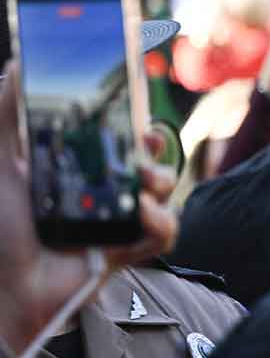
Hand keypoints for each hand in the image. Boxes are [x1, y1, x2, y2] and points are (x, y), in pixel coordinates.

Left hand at [0, 66, 178, 349]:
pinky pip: (164, 231)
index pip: (115, 134)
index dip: (133, 116)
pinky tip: (139, 213)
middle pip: (148, 157)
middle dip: (155, 145)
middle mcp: (101, 191)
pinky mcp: (128, 252)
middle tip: (145, 140)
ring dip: (160, 179)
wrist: (2, 293)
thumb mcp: (0, 164)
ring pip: (163, 190)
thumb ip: (6, 114)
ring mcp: (118, 222)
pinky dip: (159, 220)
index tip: (138, 99)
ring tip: (139, 180)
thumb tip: (16, 64)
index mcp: (76, 167)